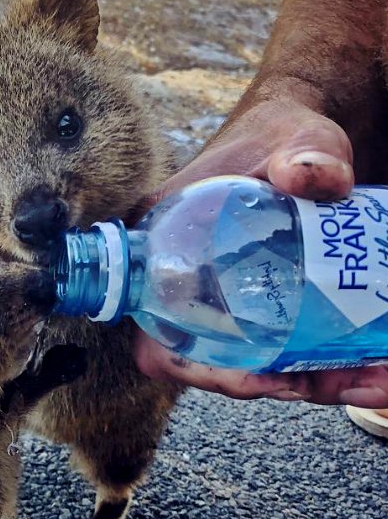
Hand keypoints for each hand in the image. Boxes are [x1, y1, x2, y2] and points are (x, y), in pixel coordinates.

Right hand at [134, 99, 387, 407]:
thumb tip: (308, 176)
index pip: (152, 326)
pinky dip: (324, 366)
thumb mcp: (296, 138)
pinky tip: (372, 368)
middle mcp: (184, 281)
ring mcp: (221, 298)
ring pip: (251, 362)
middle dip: (265, 381)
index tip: (247, 375)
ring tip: (372, 380)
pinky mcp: (256, 305)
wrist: (300, 139)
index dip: (185, 362)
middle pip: (205, 360)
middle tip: (325, 383)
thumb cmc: (281, 134)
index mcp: (164, 242)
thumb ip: (304, 153)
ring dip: (309, 382)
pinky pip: (280, 350)